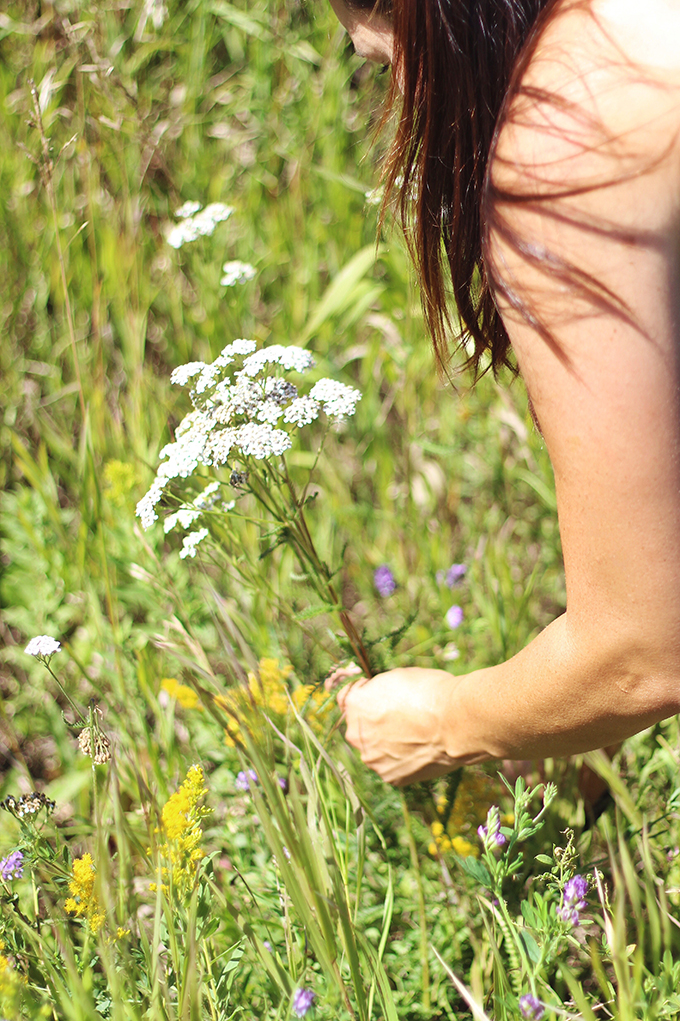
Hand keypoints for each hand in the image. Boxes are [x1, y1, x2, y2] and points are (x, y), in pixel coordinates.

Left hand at [336, 667, 464, 784]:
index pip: (345, 697)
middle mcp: (355, 734)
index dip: (361, 694)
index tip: (373, 694)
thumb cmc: (430, 692)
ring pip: (374, 749)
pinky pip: (390, 766)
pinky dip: (401, 759)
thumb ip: (377, 689)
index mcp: (354, 705)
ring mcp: (373, 759)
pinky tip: (419, 750)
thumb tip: (375, 695)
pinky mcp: (391, 777)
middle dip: (374, 721)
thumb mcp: (397, 676)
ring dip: (387, 743)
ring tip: (415, 735)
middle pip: (359, 726)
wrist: (456, 722)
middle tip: (401, 716)